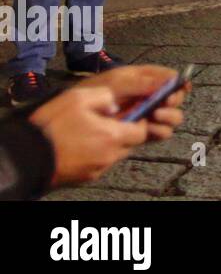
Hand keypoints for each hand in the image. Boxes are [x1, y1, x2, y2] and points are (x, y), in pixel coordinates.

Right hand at [28, 86, 148, 186]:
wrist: (25, 156)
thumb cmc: (51, 127)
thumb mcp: (78, 98)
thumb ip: (103, 96)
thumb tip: (115, 104)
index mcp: (111, 136)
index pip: (142, 131)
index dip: (139, 121)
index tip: (131, 113)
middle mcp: (108, 156)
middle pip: (129, 144)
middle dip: (124, 132)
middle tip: (109, 122)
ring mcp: (96, 169)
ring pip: (114, 155)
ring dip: (109, 143)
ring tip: (91, 132)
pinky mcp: (83, 177)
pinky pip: (99, 164)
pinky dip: (96, 154)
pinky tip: (81, 144)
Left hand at [81, 65, 188, 141]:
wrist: (72, 118)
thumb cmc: (93, 93)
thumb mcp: (116, 83)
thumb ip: (143, 82)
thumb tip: (171, 79)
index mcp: (143, 79)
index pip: (168, 77)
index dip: (177, 81)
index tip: (181, 87)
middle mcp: (147, 97)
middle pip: (174, 97)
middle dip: (173, 100)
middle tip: (165, 103)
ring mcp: (145, 115)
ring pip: (170, 116)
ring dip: (169, 116)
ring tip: (156, 116)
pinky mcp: (141, 132)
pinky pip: (160, 132)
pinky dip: (160, 131)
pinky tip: (150, 128)